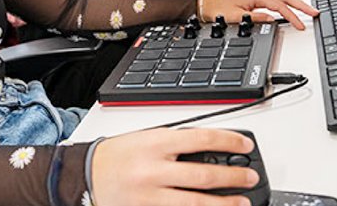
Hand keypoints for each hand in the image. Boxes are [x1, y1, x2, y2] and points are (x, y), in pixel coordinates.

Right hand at [91, 128, 258, 205]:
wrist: (86, 174)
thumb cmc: (119, 154)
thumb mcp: (147, 137)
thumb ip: (177, 143)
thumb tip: (213, 148)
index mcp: (156, 142)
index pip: (202, 138)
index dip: (230, 140)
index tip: (246, 145)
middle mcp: (154, 169)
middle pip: (204, 174)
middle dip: (234, 177)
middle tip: (250, 177)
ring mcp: (150, 195)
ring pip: (196, 202)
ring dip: (224, 204)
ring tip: (242, 203)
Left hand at [201, 0, 318, 28]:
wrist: (209, 5)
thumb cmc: (220, 9)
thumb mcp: (236, 16)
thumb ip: (255, 17)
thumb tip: (271, 20)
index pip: (280, 6)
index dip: (292, 16)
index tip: (300, 25)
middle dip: (302, 5)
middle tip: (315, 12)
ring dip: (297, 3)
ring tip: (310, 10)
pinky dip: (289, 3)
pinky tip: (294, 8)